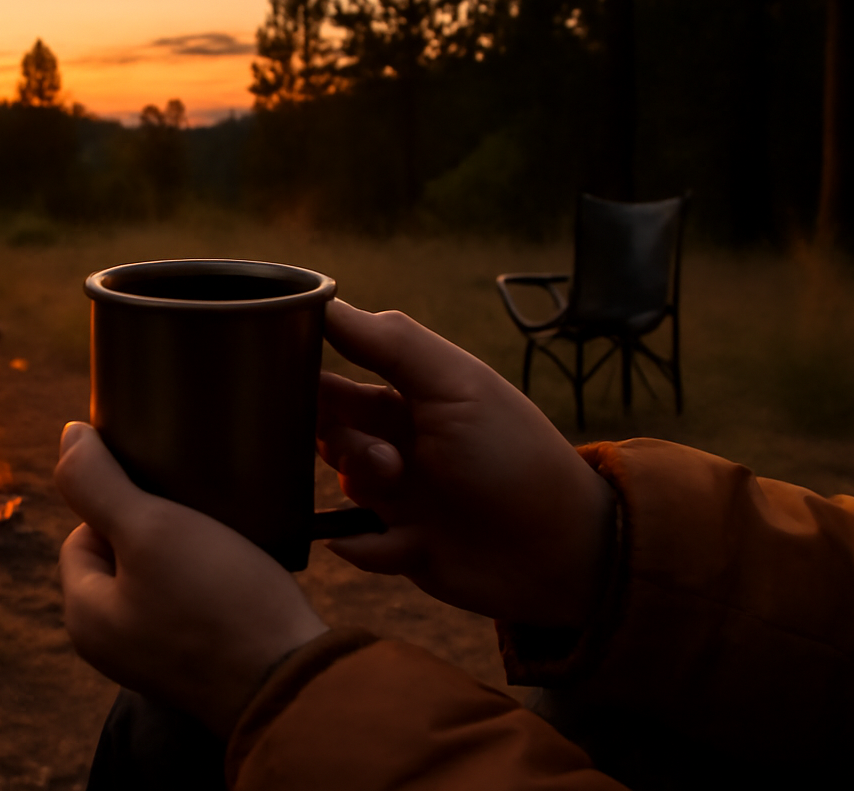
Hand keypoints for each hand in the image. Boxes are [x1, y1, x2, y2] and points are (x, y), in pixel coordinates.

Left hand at [55, 422, 328, 736]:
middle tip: (200, 515)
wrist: (295, 683)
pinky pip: (193, 604)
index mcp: (85, 615)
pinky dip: (213, 583)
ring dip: (190, 553)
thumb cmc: (219, 605)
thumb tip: (68, 434)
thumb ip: (98, 483)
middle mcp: (112, 644)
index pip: (81, 533)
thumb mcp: (151, 529)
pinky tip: (241, 573)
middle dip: (158, 529)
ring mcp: (157, 658)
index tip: (169, 499)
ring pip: (161, 577)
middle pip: (122, 556)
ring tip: (225, 540)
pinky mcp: (200, 662)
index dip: (121, 505)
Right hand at [318, 300, 615, 627]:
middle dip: (339, 437)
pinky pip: (352, 542)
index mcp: (411, 393)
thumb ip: (389, 342)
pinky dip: (364, 543)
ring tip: (398, 489)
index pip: (338, 371)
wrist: (560, 551)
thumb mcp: (454, 384)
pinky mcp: (399, 546)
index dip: (312, 374)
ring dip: (360, 483)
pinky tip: (400, 542)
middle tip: (381, 453)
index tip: (293, 380)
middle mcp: (399, 438)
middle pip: (328, 427)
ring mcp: (399, 493)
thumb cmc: (513, 456)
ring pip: (340, 481)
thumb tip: (323, 301)